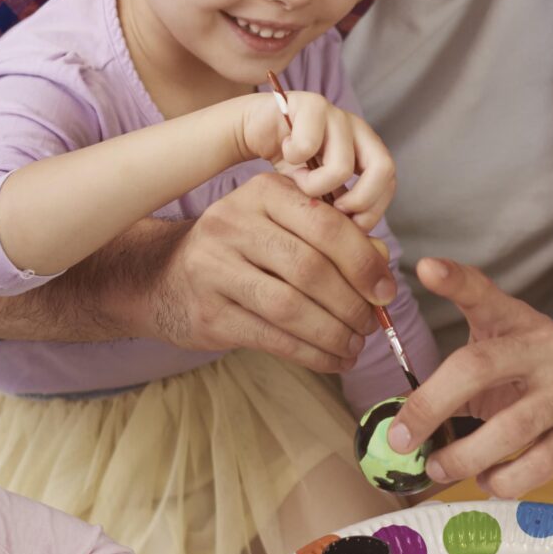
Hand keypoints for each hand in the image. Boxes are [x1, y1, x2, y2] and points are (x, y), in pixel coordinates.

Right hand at [149, 173, 395, 371]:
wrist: (165, 276)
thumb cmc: (243, 250)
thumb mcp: (282, 226)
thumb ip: (335, 237)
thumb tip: (381, 268)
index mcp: (263, 193)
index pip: (326, 225)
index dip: (364, 263)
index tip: (387, 292)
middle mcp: (233, 223)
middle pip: (310, 269)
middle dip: (352, 304)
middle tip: (372, 325)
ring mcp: (214, 268)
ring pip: (291, 308)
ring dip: (333, 334)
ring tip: (354, 346)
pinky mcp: (208, 312)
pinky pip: (271, 338)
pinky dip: (310, 354)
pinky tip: (332, 361)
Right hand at [241, 91, 396, 230]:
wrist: (257, 130)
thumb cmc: (290, 167)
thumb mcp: (319, 195)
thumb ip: (339, 212)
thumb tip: (359, 244)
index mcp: (366, 149)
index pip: (389, 181)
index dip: (374, 208)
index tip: (350, 226)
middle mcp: (358, 129)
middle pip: (383, 168)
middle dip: (359, 200)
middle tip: (333, 212)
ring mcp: (337, 114)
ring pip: (343, 165)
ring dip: (316, 185)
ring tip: (299, 183)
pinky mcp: (311, 105)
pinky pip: (308, 144)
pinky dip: (293, 159)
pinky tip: (284, 155)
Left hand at [395, 258, 552, 498]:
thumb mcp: (518, 354)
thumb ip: (465, 377)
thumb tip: (405, 423)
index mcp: (521, 324)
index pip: (485, 294)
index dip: (456, 281)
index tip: (427, 269)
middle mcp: (544, 350)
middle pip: (478, 366)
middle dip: (430, 403)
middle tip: (401, 436)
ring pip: (507, 429)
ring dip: (463, 457)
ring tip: (440, 467)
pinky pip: (535, 465)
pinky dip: (502, 480)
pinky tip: (490, 480)